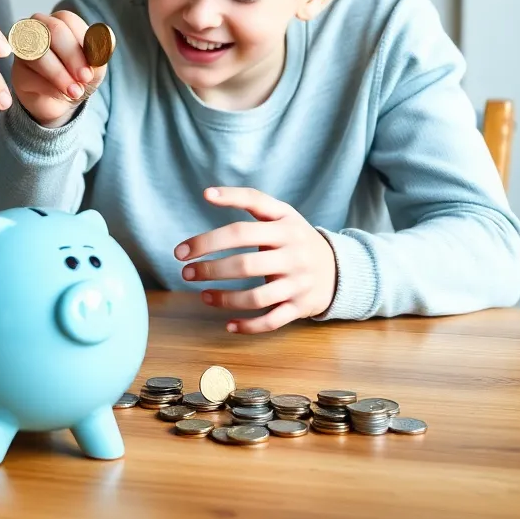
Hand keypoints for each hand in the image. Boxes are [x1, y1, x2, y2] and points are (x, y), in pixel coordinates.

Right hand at [12, 11, 106, 127]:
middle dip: (73, 56)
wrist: (62, 102)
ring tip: (76, 92)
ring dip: (61, 75)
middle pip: (54, 30)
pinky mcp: (17, 72)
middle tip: (85, 78)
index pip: (68, 20)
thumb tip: (104, 38)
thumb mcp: (95, 66)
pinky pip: (31, 76)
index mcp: (59, 21)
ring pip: (40, 54)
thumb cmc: (78, 76)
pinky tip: (61, 95)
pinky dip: (50, 88)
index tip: (93, 62)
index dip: (82, 41)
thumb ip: (100, 52)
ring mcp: (24, 49)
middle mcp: (38, 28)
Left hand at [174, 186, 337, 332]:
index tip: (181, 250)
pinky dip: (248, 325)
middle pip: (245, 265)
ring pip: (256, 297)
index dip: (207, 240)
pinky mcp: (300, 308)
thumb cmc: (295, 236)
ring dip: (224, 299)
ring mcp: (298, 283)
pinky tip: (227, 324)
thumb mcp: (280, 212)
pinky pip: (272, 321)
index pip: (240, 231)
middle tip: (185, 272)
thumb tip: (208, 193)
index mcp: (285, 227)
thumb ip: (248, 199)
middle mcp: (293, 255)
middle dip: (210, 270)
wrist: (339, 268)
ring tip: (202, 294)